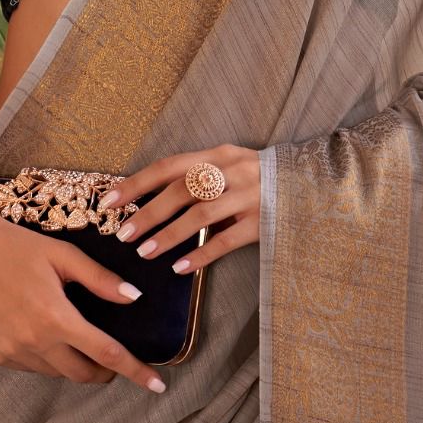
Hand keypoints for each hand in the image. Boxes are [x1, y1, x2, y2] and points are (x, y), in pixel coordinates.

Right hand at [0, 210, 168, 392]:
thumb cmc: (14, 245)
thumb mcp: (62, 255)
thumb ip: (100, 280)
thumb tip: (134, 298)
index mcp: (55, 318)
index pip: (108, 354)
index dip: (136, 372)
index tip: (158, 385)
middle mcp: (33, 342)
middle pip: (84, 374)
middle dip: (106, 372)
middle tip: (114, 359)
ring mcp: (11, 352)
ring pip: (57, 373)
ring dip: (74, 364)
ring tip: (76, 340)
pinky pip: (32, 367)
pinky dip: (46, 359)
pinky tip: (43, 336)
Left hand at [99, 144, 259, 273]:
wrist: (313, 182)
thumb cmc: (258, 177)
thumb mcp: (228, 165)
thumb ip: (196, 177)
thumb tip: (148, 199)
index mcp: (217, 154)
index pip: (168, 167)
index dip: (136, 184)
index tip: (108, 201)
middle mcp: (232, 171)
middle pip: (181, 191)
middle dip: (148, 213)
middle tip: (123, 235)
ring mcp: (250, 197)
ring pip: (201, 215)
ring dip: (169, 235)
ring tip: (145, 253)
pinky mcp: (264, 223)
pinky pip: (227, 240)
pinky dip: (201, 254)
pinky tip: (181, 268)